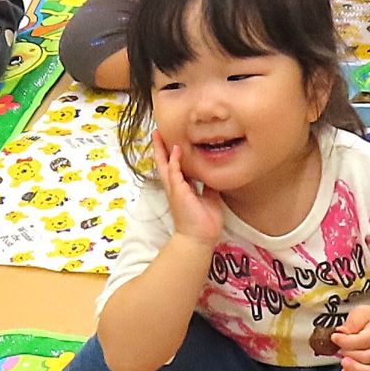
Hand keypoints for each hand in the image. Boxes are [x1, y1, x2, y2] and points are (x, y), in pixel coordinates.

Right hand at [153, 130, 222, 245]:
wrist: (200, 238)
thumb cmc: (204, 221)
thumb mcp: (209, 198)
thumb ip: (207, 185)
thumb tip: (212, 175)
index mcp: (181, 189)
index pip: (174, 167)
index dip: (171, 154)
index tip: (170, 141)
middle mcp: (175, 187)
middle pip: (163, 163)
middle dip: (160, 148)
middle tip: (156, 132)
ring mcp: (175, 189)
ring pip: (164, 165)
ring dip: (161, 149)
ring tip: (158, 135)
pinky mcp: (179, 192)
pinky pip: (175, 173)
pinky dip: (174, 161)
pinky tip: (176, 149)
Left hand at [332, 304, 369, 370]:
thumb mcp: (361, 312)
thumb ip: (351, 322)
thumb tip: (341, 333)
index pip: (363, 340)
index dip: (345, 341)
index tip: (334, 337)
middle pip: (366, 357)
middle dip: (348, 354)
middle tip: (338, 348)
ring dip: (353, 369)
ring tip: (343, 361)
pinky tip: (345, 370)